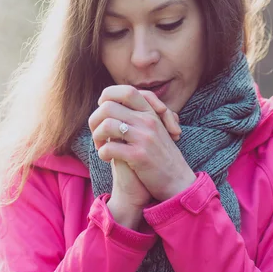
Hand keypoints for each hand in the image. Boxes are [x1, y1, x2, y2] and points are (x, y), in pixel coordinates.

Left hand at [89, 85, 195, 201]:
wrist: (177, 181)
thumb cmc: (161, 156)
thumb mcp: (155, 130)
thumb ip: (138, 117)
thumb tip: (112, 106)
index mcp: (151, 113)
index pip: (126, 90)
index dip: (109, 96)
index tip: (103, 110)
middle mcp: (148, 121)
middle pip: (108, 106)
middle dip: (95, 120)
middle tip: (96, 133)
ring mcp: (144, 137)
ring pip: (106, 125)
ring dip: (97, 136)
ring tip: (100, 146)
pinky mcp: (139, 156)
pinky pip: (110, 147)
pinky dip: (102, 153)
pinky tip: (107, 158)